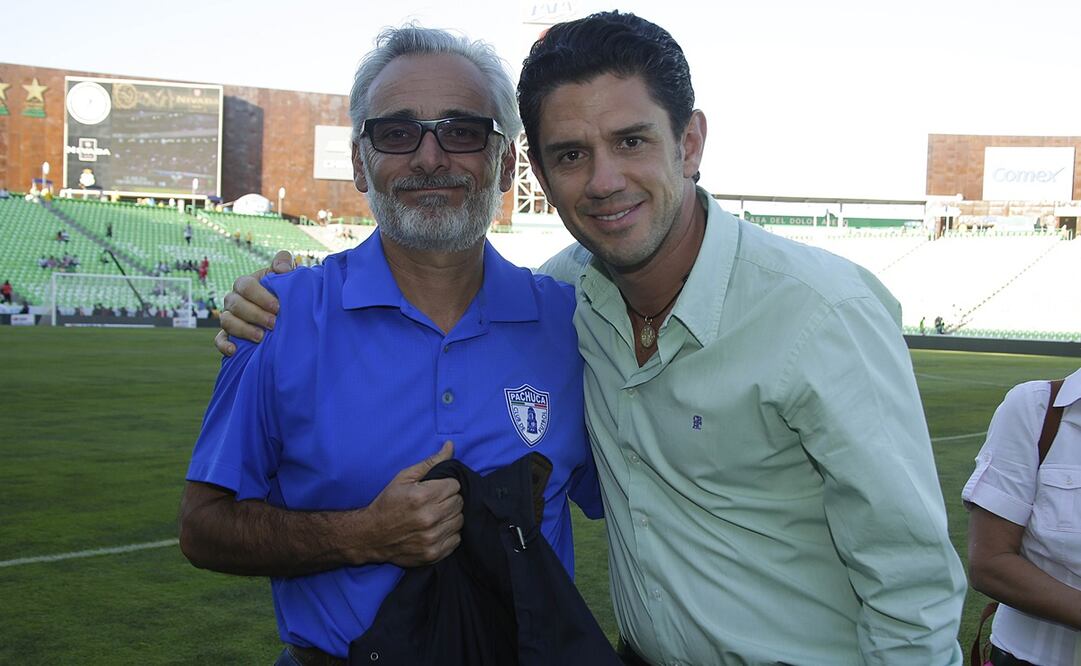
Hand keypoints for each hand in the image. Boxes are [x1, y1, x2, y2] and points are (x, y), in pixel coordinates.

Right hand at [215, 250, 292, 354]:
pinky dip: (224, 345)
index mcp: (246, 284)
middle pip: (235, 304)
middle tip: (273, 323)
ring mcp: (229, 317)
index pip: (245, 285)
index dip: (260, 296)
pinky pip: (219, 339)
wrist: (283, 313)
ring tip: (261, 337)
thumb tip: (283, 269)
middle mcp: (234, 299)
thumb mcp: (286, 273)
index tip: (277, 306)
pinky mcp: (228, 334)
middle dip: (254, 314)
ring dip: (243, 329)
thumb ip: (284, 262)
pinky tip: (234, 351)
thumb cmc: (283, 290)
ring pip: (226, 321)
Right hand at [361, 441, 463, 566]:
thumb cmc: (387, 503)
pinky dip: (449, 533)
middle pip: (459, 502)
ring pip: (459, 520)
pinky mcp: (433, 554)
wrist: (370, 535)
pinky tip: (436, 529)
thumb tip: (451, 446)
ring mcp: (431, 538)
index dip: (446, 485)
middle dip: (449, 499)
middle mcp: (428, 518)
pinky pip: (456, 539)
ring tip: (436, 515)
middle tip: (435, 502)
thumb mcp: (403, 478)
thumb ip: (430, 462)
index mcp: (422, 497)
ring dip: (450, 516)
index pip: (455, 485)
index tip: (436, 489)